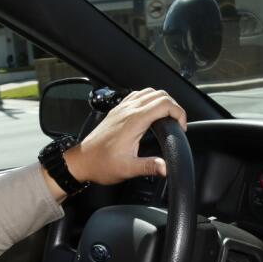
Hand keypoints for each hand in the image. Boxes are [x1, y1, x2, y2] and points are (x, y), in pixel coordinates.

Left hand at [64, 88, 186, 185]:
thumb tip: (166, 168)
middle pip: (160, 94)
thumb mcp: (127, 169)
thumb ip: (149, 166)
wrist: (81, 161)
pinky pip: (138, 95)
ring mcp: (122, 108)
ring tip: (167, 118)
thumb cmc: (101, 164)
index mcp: (134, 121)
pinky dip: (150, 100)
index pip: (165, 104)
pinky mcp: (117, 110)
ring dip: (163, 101)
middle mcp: (128, 110)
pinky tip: (150, 113)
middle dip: (174, 107)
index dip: (179, 113)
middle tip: (177, 124)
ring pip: (149, 92)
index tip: (181, 128)